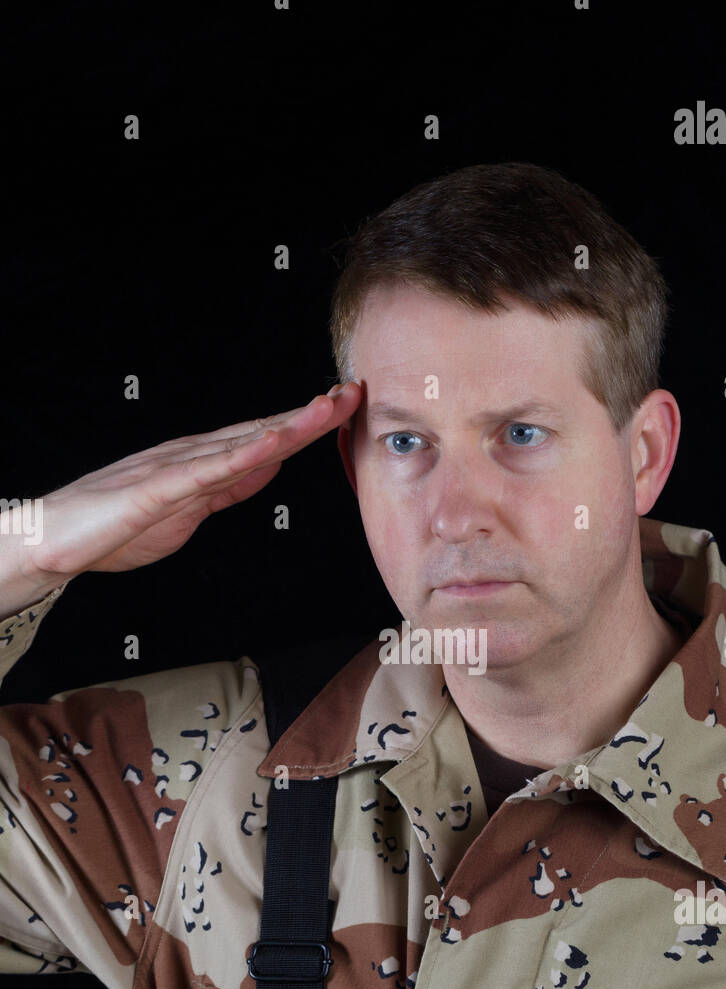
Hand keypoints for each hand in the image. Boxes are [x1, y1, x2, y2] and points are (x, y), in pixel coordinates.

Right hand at [16, 383, 361, 585]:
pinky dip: (242, 457)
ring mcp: (174, 468)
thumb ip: (231, 487)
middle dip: (309, 415)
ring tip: (325, 409)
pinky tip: (272, 447)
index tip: (345, 407)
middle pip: (261, 431)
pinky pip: (206, 472)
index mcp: (202, 461)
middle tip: (353, 393)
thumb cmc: (115, 526)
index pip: (264, 438)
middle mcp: (192, 454)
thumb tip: (272, 465)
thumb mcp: (192, 509)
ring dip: (286, 426)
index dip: (306, 424)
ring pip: (241, 443)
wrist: (54, 540)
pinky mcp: (156, 490)